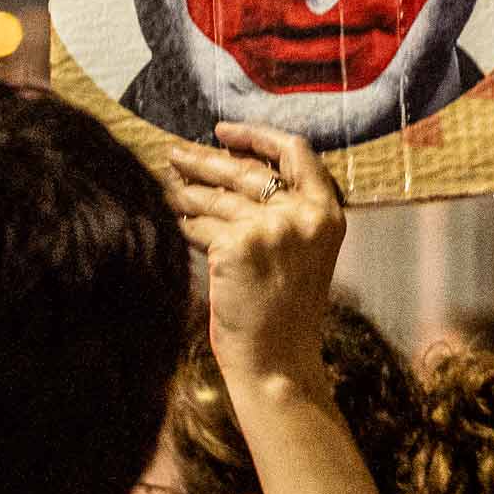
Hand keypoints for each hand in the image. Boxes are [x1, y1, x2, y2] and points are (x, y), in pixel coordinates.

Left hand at [165, 122, 344, 388]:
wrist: (279, 361)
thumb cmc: (286, 310)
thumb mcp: (303, 251)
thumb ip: (284, 210)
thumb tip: (230, 166)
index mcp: (327, 212)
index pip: (296, 150)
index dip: (256, 135)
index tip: (224, 131)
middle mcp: (303, 214)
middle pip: (245, 169)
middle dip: (203, 159)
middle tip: (174, 152)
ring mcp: (271, 228)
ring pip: (217, 198)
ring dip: (185, 191)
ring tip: (166, 185)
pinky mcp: (238, 245)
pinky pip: (201, 226)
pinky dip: (185, 225)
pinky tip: (175, 222)